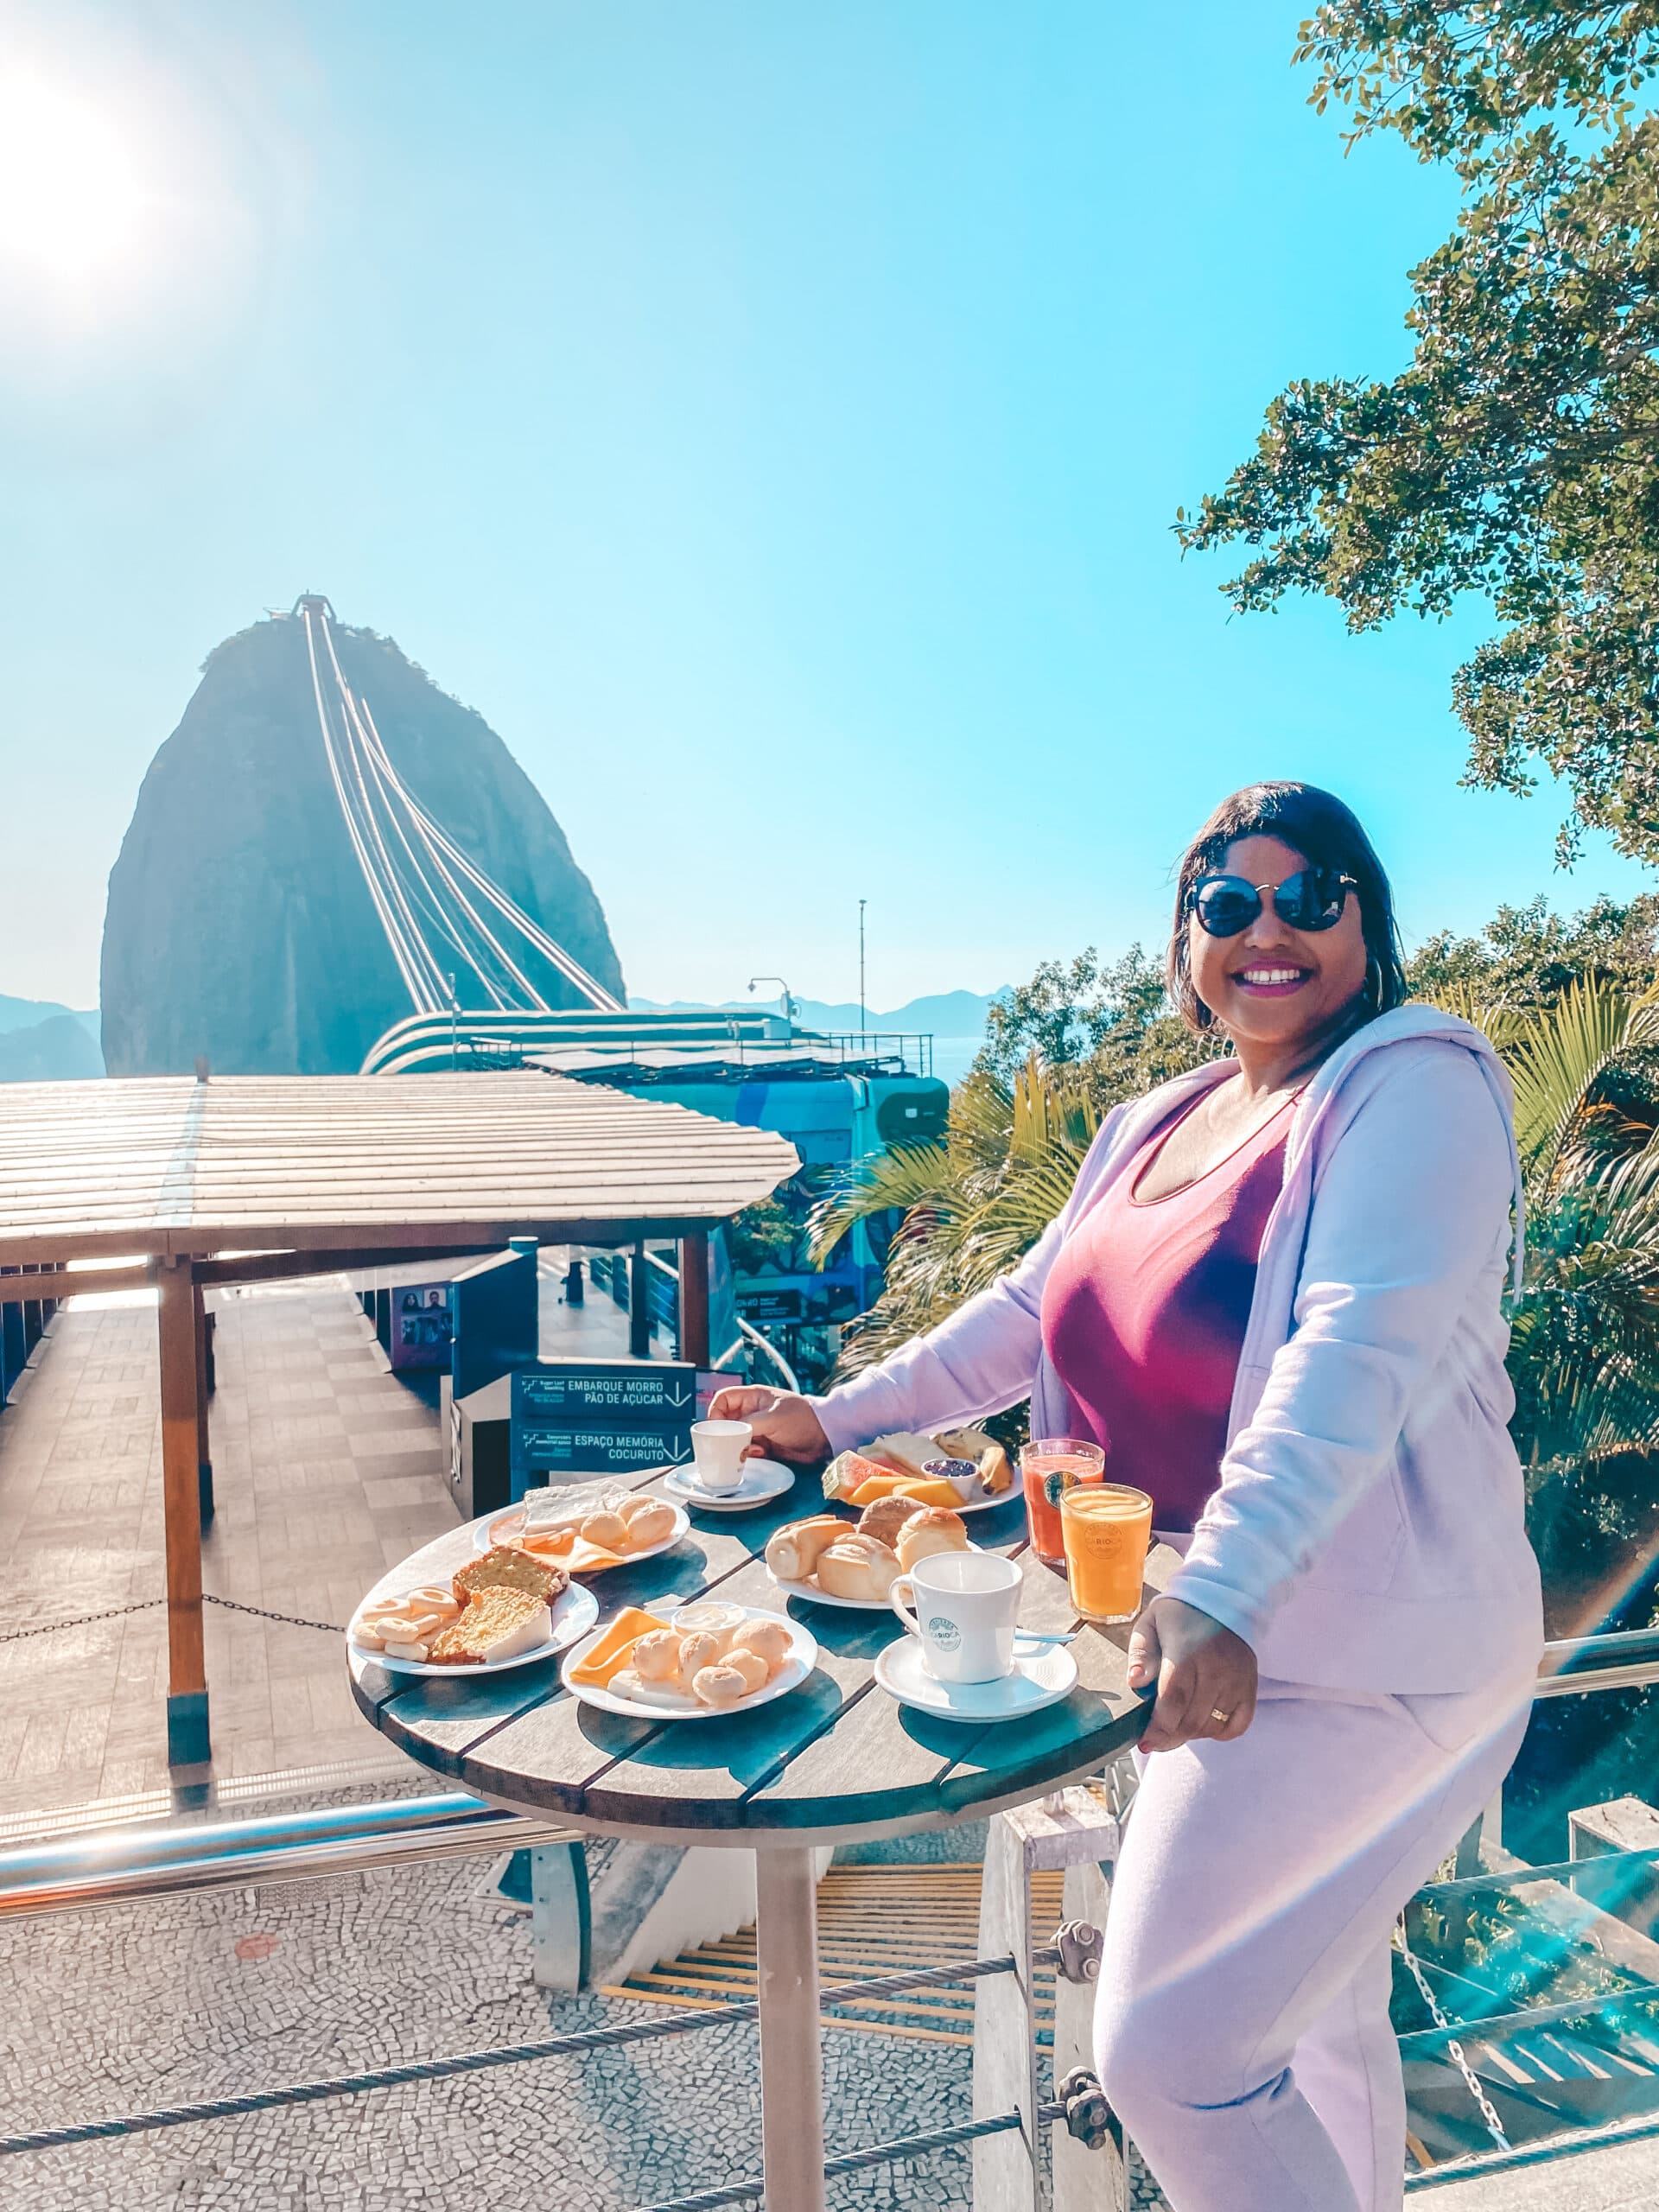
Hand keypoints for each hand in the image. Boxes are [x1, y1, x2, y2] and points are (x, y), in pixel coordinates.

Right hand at [706, 1385, 829, 1465]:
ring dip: (737, 1446)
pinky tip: (760, 1453)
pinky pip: (746, 1450)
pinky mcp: (763, 1444)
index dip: (715, 1412)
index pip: (723, 1399)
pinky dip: (748, 1454)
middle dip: (725, 1434)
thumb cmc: (802, 1418)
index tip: (715, 1428)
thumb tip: (728, 1435)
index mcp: (753, 1397)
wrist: (824, 1437)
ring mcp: (757, 1429)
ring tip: (750, 1450)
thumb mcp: (773, 1417)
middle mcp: (752, 1412)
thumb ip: (748, 1424)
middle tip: (727, 1445)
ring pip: (734, 1438)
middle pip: (725, 1421)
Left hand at [1127, 1595, 1256, 1752]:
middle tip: (1154, 1742)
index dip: (1158, 1728)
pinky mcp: (1250, 1686)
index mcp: (1186, 1652)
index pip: (1173, 1701)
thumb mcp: (1151, 1623)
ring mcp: (1236, 1680)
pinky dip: (1219, 1732)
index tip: (1144, 1742)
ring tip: (1175, 1727)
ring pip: (1212, 1726)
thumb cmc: (1180, 1613)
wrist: (1224, 1598)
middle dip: (1169, 1738)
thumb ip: (1140, 1653)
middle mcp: (1215, 1669)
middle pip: (1192, 1720)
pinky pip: (1238, 1724)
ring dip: (1190, 1734)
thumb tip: (1135, 1682)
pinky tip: (1203, 1724)